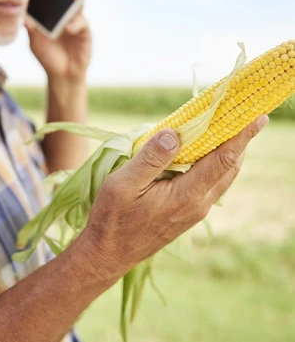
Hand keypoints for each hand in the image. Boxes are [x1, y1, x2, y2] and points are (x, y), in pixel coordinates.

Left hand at [26, 0, 91, 84]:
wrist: (62, 74)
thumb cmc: (48, 57)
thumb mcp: (35, 42)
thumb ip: (31, 29)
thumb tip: (21, 16)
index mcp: (50, 13)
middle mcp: (63, 13)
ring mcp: (75, 20)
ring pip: (78, 2)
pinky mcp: (84, 30)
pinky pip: (81, 22)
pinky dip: (74, 23)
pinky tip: (67, 28)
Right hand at [78, 115, 269, 278]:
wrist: (109, 254)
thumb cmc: (112, 218)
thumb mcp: (123, 184)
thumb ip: (151, 158)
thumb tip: (174, 133)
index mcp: (186, 195)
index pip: (223, 159)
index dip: (242, 136)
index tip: (258, 116)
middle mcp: (198, 204)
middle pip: (229, 167)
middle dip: (239, 140)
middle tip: (240, 114)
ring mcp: (194, 211)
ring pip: (222, 178)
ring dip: (228, 153)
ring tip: (225, 130)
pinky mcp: (187, 214)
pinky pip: (210, 185)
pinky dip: (214, 165)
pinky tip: (201, 154)